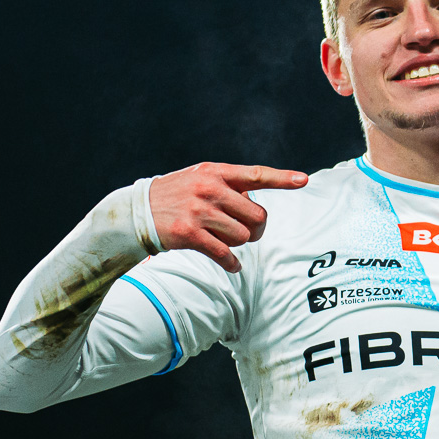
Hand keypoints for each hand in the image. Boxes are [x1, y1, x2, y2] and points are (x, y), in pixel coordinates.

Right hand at [149, 162, 306, 273]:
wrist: (135, 213)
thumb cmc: (174, 197)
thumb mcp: (198, 179)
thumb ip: (226, 185)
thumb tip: (254, 203)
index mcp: (215, 172)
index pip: (255, 175)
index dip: (282, 178)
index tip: (303, 180)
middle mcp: (209, 189)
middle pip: (257, 215)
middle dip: (256, 229)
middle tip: (247, 233)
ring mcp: (199, 211)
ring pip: (243, 236)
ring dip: (238, 244)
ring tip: (224, 241)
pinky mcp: (190, 234)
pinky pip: (224, 254)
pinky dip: (231, 263)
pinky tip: (231, 266)